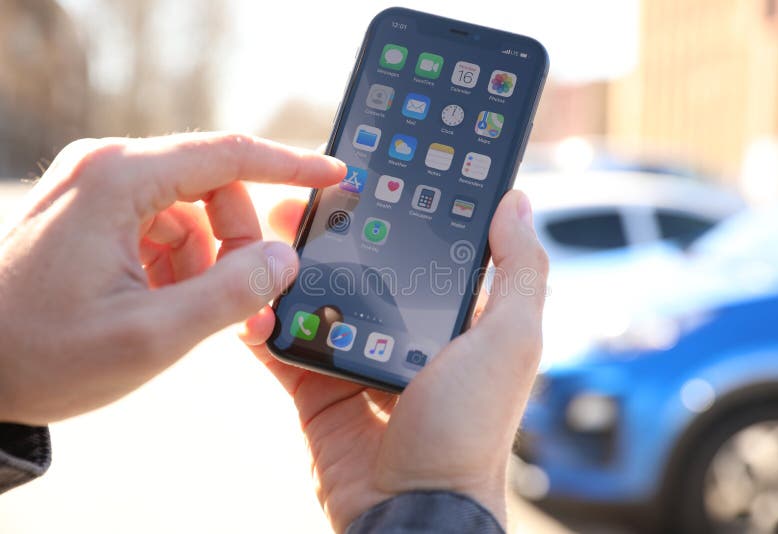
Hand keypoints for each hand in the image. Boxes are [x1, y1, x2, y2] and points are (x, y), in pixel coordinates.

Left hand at [0, 133, 344, 424]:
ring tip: (197, 315)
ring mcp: (98, 186)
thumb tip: (284, 259)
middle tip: (249, 303)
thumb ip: (232, 294)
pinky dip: (184, 265)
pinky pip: (166, 226)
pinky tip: (167, 304)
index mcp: (119, 179)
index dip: (291, 167)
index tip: (336, 178)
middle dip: (242, 243)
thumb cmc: (44, 354)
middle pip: (216, 186)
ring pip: (195, 211)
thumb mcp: (152, 335)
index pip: (230, 155)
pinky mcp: (95, 210)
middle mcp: (108, 167)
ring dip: (212, 262)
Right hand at [242, 190, 547, 531]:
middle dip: (334, 231)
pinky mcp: (318, 388)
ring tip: (266, 230)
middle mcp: (405, 333)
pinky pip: (286, 346)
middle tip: (306, 197)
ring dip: (291, 266)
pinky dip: (264, 321)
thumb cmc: (471, 427)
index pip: (424, 249)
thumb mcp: (511, 340)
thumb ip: (518, 270)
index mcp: (452, 317)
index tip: (373, 170)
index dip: (401, 211)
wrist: (410, 509)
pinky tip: (247, 291)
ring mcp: (358, 359)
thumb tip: (515, 200)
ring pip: (319, 299)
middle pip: (363, 268)